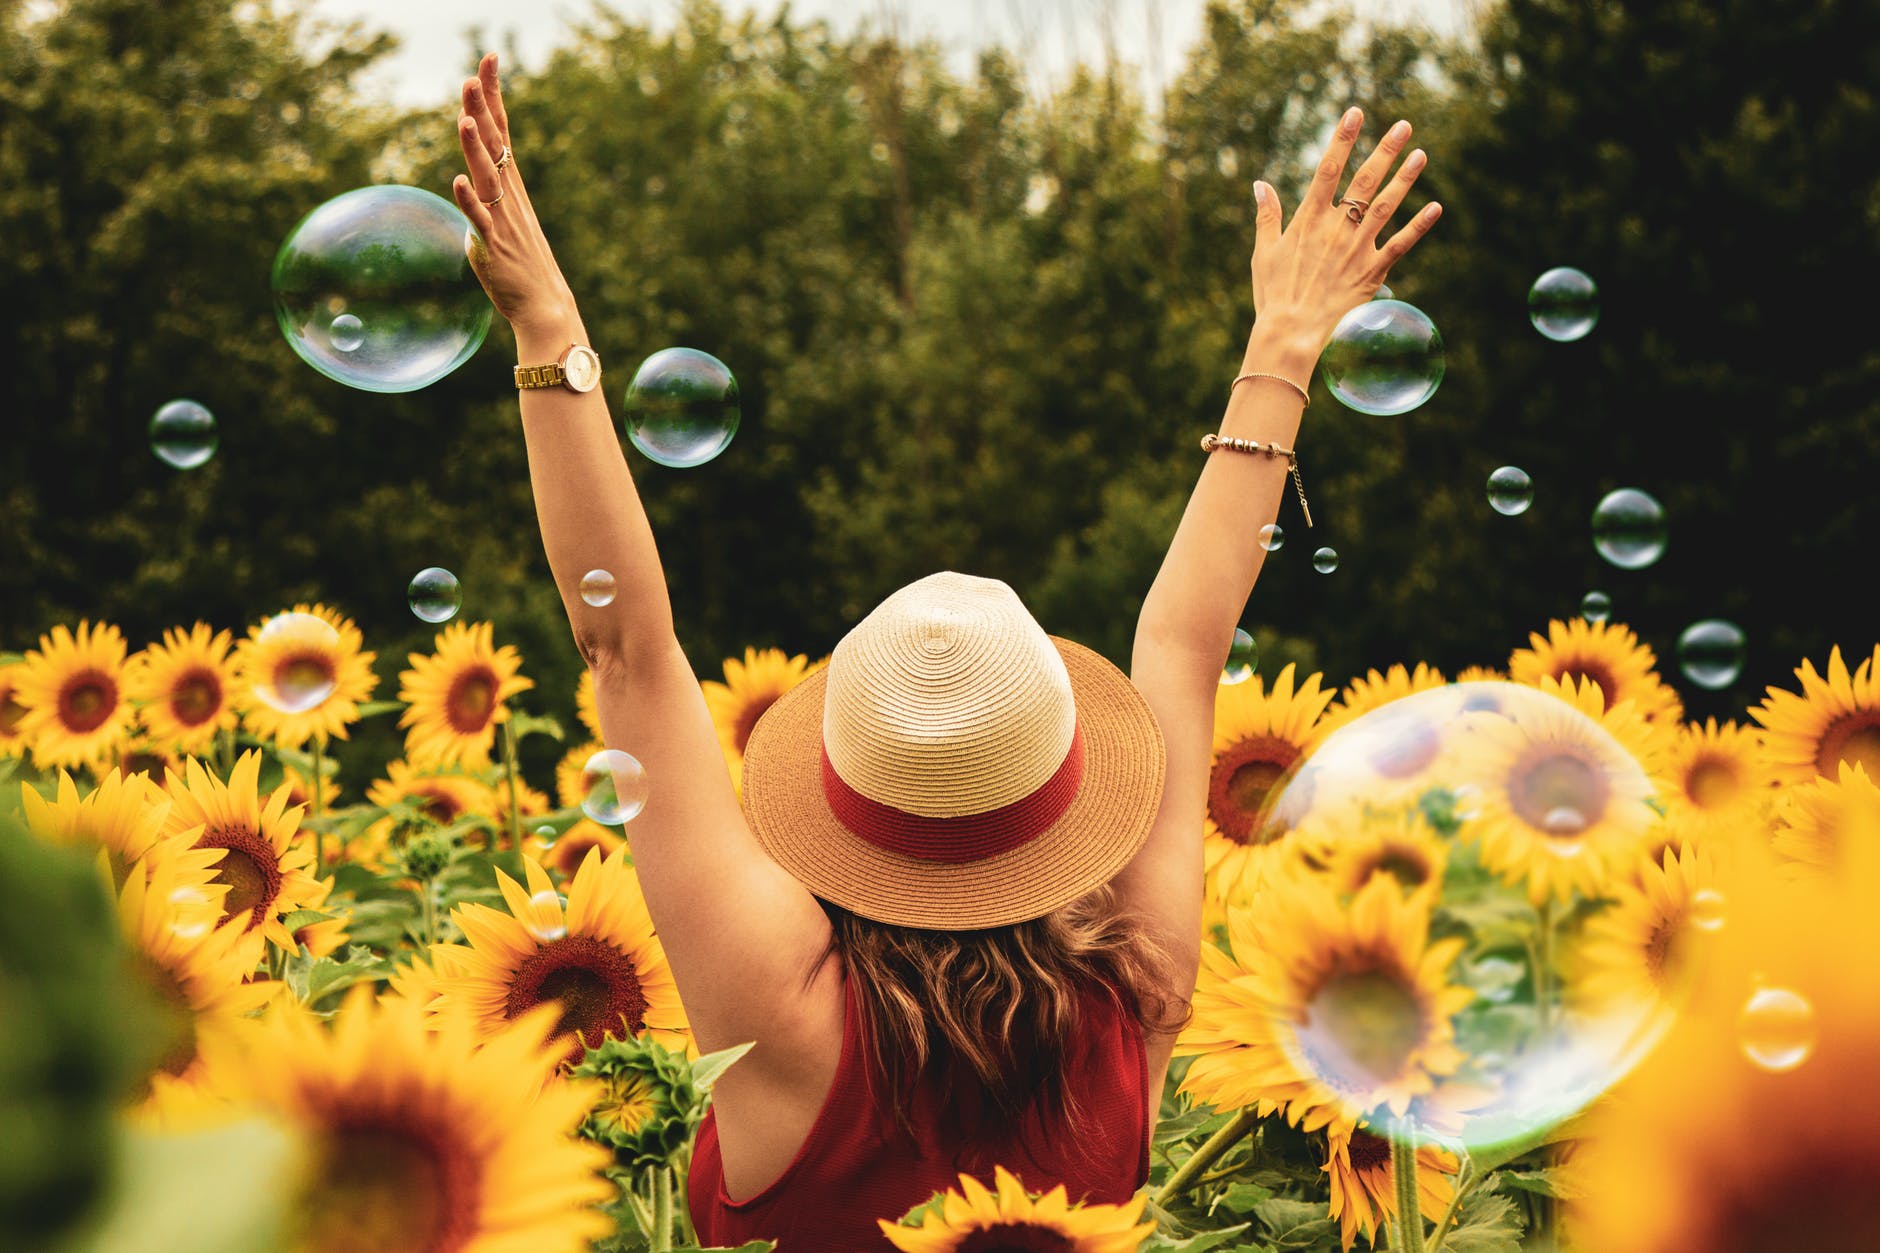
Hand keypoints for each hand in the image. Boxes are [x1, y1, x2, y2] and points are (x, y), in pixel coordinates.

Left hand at [451, 53, 576, 337]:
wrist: (544, 306)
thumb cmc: (521, 267)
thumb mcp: (500, 224)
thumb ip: (484, 204)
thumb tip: (469, 193)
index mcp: (510, 187)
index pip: (502, 131)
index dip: (493, 96)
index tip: (488, 60)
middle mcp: (509, 197)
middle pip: (495, 144)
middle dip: (484, 108)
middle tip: (474, 74)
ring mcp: (503, 220)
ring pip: (488, 176)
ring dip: (476, 148)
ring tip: (466, 118)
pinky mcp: (494, 246)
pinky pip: (480, 220)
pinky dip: (470, 200)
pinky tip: (459, 181)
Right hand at [1247, 107, 1440, 352]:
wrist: (1291, 333)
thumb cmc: (1273, 295)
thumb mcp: (1264, 252)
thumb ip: (1267, 215)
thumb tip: (1260, 184)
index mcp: (1308, 220)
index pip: (1328, 169)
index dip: (1342, 138)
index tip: (1355, 112)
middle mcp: (1336, 229)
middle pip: (1364, 181)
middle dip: (1385, 150)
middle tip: (1404, 125)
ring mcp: (1356, 249)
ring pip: (1385, 206)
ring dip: (1405, 179)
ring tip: (1421, 154)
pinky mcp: (1372, 272)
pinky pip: (1400, 245)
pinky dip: (1418, 226)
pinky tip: (1435, 207)